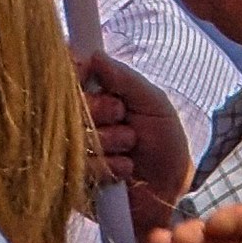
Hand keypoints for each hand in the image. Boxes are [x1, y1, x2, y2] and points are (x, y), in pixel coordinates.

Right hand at [77, 47, 192, 236]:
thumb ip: (125, 78)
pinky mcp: (76, 181)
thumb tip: (95, 55)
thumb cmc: (164, 138)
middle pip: (67, 106)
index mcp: (93, 94)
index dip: (75, 72)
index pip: (67, 75)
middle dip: (99, 110)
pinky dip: (106, 168)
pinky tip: (125, 169)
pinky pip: (79, 170)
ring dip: (106, 141)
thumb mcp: (152, 101)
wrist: (174, 187)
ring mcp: (75, 151)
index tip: (87, 71)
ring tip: (129, 145)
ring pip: (73, 138)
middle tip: (121, 114)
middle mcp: (79, 120)